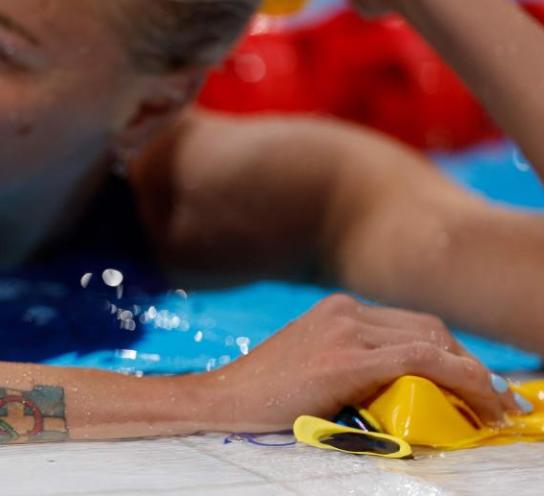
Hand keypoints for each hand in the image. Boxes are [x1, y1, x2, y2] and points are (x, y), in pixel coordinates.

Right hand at [208, 294, 519, 431]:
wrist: (224, 399)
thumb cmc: (266, 394)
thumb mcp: (316, 365)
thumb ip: (356, 361)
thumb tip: (408, 388)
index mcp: (337, 310)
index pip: (413, 324)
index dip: (454, 354)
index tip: (476, 384)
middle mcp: (344, 311)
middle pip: (429, 328)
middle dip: (467, 364)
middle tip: (491, 400)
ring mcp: (344, 330)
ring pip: (432, 341)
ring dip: (471, 375)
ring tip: (490, 407)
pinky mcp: (345, 357)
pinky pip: (422, 360)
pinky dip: (460, 377)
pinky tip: (478, 397)